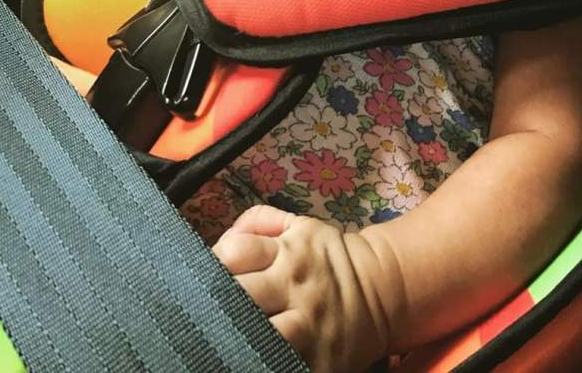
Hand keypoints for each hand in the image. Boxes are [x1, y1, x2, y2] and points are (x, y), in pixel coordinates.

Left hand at [213, 205, 396, 372]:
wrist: (381, 288)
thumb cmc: (326, 258)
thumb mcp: (298, 225)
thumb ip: (258, 222)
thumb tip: (222, 242)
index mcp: (288, 251)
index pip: (235, 251)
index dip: (213, 262)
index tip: (206, 275)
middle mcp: (294, 286)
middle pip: (238, 295)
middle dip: (214, 303)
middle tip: (200, 313)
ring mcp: (306, 327)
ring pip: (255, 337)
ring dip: (233, 339)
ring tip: (216, 343)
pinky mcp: (316, 362)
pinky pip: (278, 365)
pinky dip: (258, 363)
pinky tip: (243, 361)